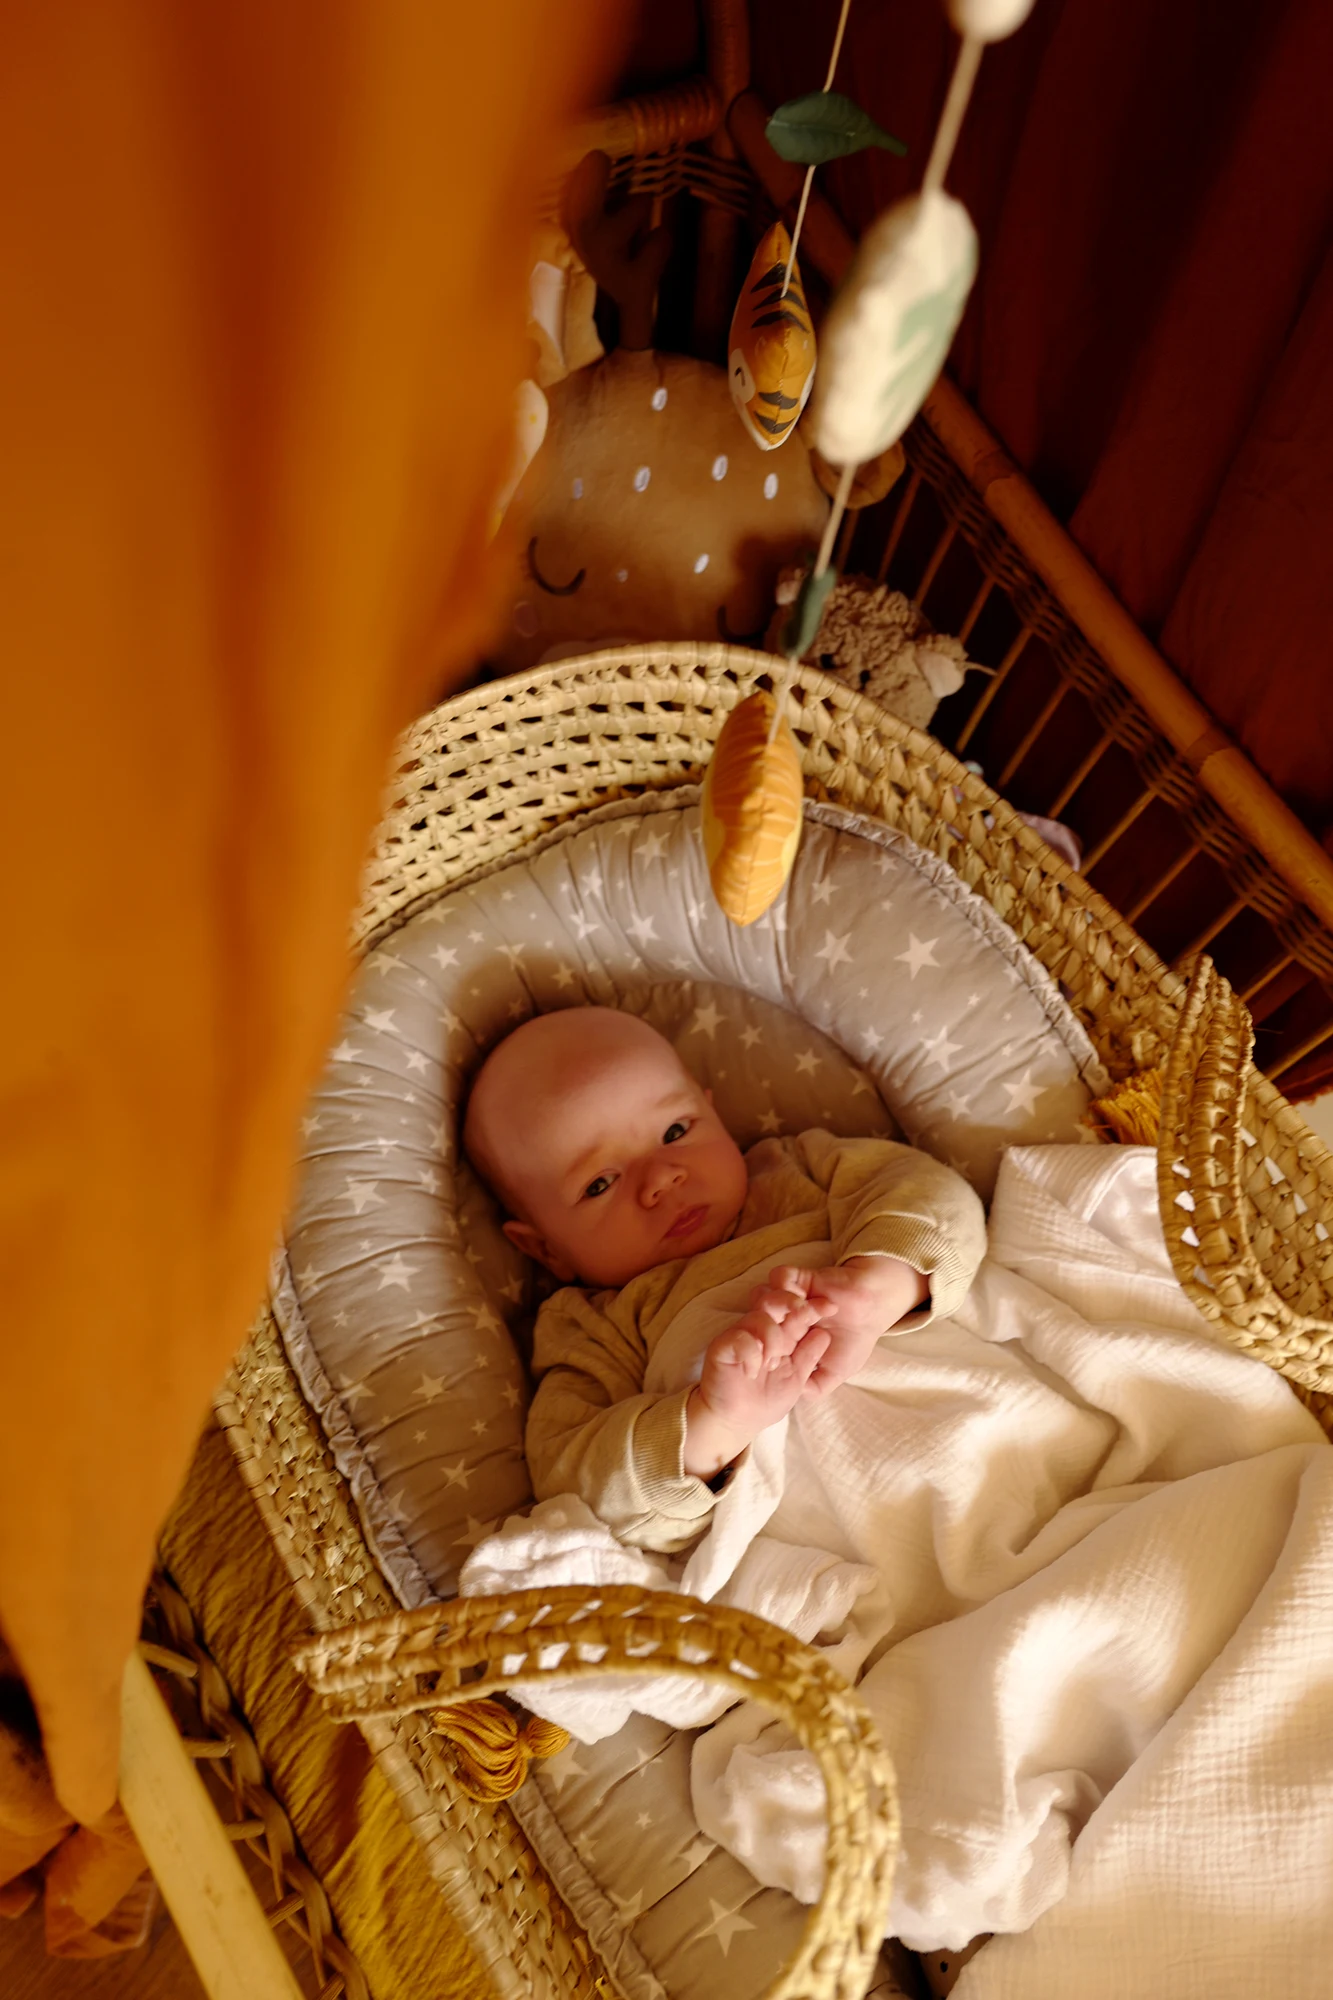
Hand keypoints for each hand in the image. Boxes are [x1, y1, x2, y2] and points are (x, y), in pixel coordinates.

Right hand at [684, 1296, 829, 1478]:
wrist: (737, 1422)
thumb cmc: (767, 1401)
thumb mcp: (796, 1379)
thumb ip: (809, 1357)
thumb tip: (824, 1334)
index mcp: (781, 1336)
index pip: (796, 1313)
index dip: (813, 1308)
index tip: (831, 1307)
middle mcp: (760, 1331)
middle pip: (775, 1302)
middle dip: (792, 1302)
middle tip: (805, 1311)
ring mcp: (741, 1335)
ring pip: (759, 1317)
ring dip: (772, 1337)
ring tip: (772, 1363)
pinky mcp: (723, 1345)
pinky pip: (740, 1337)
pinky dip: (751, 1353)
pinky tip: (752, 1372)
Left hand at [757, 1256, 927, 1394]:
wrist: (872, 1308)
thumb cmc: (855, 1339)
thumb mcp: (836, 1372)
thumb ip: (816, 1388)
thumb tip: (795, 1395)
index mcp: (788, 1339)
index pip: (762, 1346)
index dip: (762, 1355)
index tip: (771, 1366)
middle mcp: (783, 1317)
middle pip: (755, 1321)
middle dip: (763, 1334)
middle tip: (778, 1347)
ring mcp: (788, 1296)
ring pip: (761, 1297)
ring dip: (774, 1309)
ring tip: (796, 1323)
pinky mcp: (797, 1278)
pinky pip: (778, 1277)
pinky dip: (787, 1290)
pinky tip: (806, 1304)